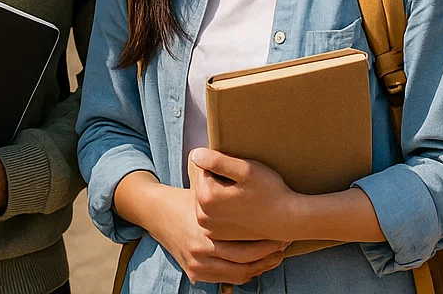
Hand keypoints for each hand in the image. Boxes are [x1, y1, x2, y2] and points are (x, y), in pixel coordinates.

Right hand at [143, 182, 287, 285]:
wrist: (158, 214)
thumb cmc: (187, 198)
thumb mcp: (204, 186)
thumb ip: (221, 174)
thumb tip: (246, 162)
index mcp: (205, 231)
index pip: (246, 245)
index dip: (268, 240)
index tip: (283, 232)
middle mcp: (200, 252)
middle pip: (245, 263)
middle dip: (269, 256)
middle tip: (284, 245)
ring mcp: (197, 265)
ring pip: (238, 274)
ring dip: (260, 267)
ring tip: (276, 256)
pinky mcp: (195, 274)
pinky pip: (227, 279)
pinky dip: (244, 273)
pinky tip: (257, 263)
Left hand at [190, 148, 298, 242]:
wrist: (287, 219)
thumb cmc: (269, 191)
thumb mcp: (245, 170)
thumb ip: (217, 160)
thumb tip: (195, 154)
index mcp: (205, 197)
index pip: (204, 168)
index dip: (223, 167)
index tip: (240, 177)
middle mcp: (202, 215)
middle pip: (205, 185)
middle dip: (220, 182)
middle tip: (243, 188)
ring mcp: (209, 228)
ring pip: (210, 199)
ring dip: (222, 195)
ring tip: (244, 199)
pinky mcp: (218, 236)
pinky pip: (215, 213)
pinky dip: (225, 209)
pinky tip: (243, 210)